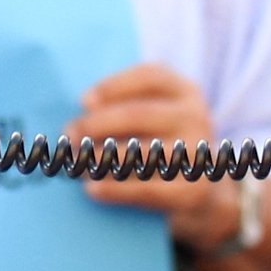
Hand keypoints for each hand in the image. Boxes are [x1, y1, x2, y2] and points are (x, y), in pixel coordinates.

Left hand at [67, 63, 242, 252]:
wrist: (200, 194)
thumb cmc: (160, 146)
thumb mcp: (153, 117)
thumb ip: (124, 106)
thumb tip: (84, 109)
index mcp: (185, 91)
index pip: (149, 76)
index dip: (113, 86)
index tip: (84, 100)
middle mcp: (195, 117)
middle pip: (137, 114)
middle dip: (96, 124)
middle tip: (69, 134)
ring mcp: (196, 154)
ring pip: (137, 152)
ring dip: (98, 157)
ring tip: (76, 162)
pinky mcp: (190, 190)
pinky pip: (144, 189)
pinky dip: (113, 189)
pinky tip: (91, 188)